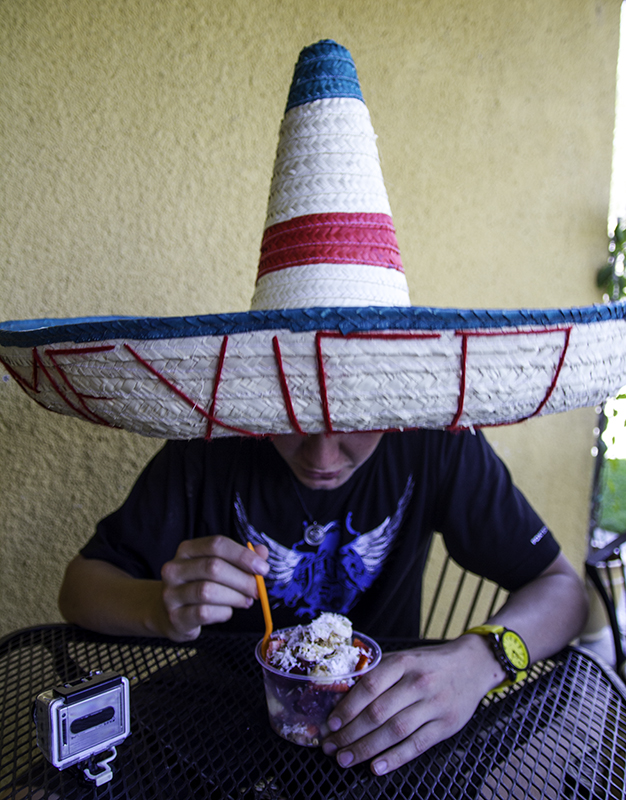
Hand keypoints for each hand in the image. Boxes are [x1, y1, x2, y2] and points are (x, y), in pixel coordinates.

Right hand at [159, 536, 268, 641]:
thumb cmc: (199, 585)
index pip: (216, 544)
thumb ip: (240, 558)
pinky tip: (227, 611)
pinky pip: (204, 613)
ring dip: (234, 597)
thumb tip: (262, 552)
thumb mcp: (218, 567)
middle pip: (213, 567)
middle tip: (257, 589)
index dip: (242, 555)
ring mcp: (171, 593)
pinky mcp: (175, 617)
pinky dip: (223, 612)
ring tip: (245, 600)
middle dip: (242, 579)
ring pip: (208, 591)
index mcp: (187, 550)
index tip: (262, 568)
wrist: (170, 613)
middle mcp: (175, 569)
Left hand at [321, 636, 504, 774]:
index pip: (370, 686)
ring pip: (394, 732)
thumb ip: (378, 673)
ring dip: (366, 749)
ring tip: (346, 759)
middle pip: (378, 713)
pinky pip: (417, 745)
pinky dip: (395, 758)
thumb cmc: (430, 664)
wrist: (473, 666)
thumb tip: (342, 694)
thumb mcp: (404, 657)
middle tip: (331, 747)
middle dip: (350, 733)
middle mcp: (418, 683)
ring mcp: (434, 705)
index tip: (331, 723)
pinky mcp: (445, 725)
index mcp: (403, 662)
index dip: (347, 707)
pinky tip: (376, 766)